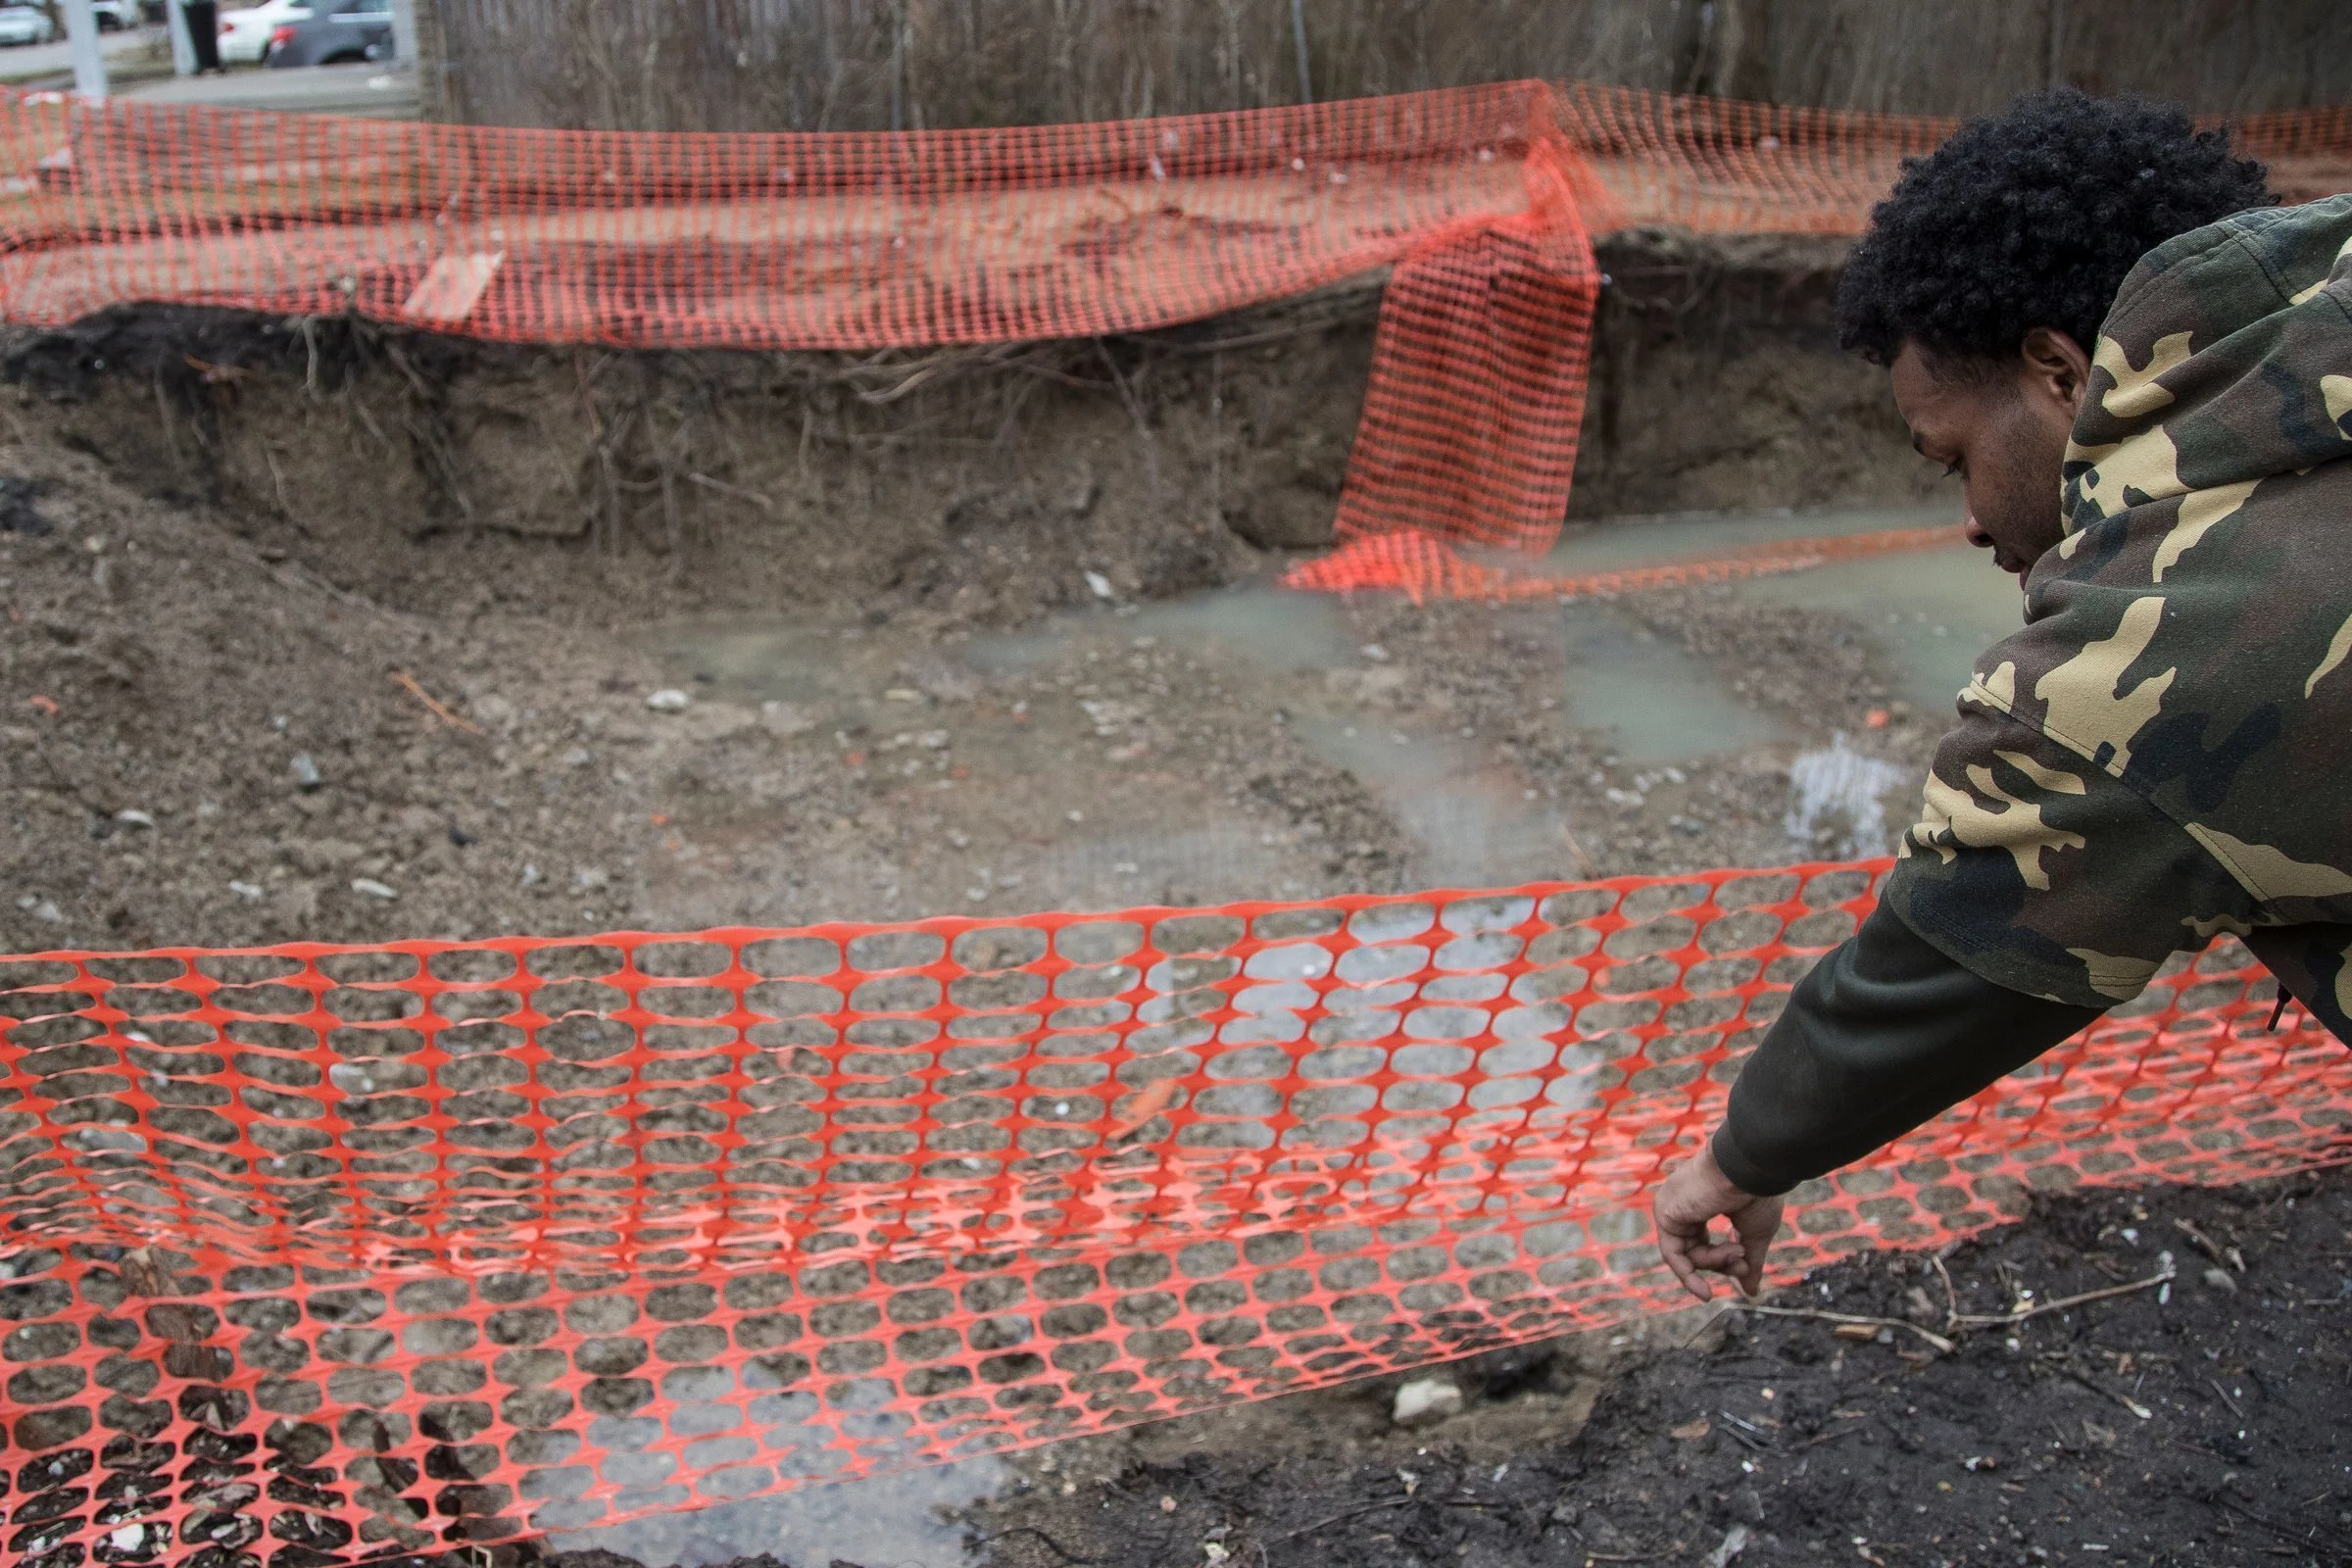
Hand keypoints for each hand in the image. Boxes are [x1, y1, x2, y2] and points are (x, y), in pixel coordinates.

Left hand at [1653, 1142, 1784, 1302]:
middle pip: (1696, 1250)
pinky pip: (1672, 1254)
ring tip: (1738, 1253)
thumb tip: (1751, 1292)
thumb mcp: (1755, 1234)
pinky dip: (1687, 1275)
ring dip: (1715, 1263)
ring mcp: (1674, 1206)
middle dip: (1722, 1264)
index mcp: (1707, 1201)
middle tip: (1744, 1264)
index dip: (1725, 1262)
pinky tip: (1706, 1292)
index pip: (1707, 1243)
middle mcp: (1686, 1203)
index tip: (1746, 1272)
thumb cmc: (1756, 1193)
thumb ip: (1749, 1263)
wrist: (1749, 1170)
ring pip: (1687, 1253)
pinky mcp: (1665, 1212)